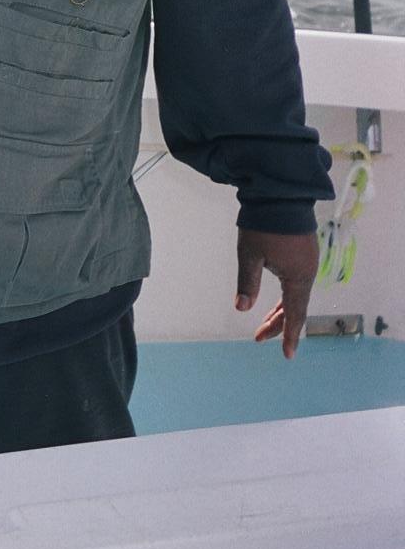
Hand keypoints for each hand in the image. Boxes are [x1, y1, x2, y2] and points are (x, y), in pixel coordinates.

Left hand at [235, 228, 318, 358]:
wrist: (280, 193)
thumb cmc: (263, 225)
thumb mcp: (249, 255)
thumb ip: (247, 283)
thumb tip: (241, 307)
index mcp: (298, 277)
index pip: (295, 315)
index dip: (290, 336)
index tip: (288, 355)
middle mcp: (307, 272)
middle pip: (295, 307)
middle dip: (278, 325)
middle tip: (259, 338)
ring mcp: (307, 261)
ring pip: (295, 295)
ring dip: (280, 310)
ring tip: (264, 324)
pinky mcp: (303, 251)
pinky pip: (296, 282)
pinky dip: (285, 296)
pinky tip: (276, 301)